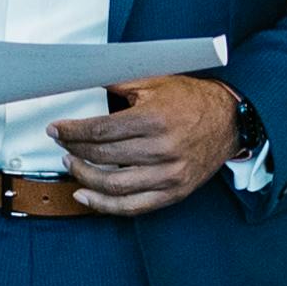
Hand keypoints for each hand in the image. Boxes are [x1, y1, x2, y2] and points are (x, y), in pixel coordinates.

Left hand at [61, 74, 243, 216]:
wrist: (229, 121)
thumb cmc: (192, 100)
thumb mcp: (156, 82)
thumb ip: (119, 83)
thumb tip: (83, 79)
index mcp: (154, 119)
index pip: (100, 130)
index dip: (72, 131)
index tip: (57, 130)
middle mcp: (162, 149)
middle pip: (103, 156)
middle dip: (74, 151)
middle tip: (62, 145)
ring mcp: (169, 174)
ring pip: (113, 185)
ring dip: (84, 177)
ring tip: (71, 166)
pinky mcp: (174, 192)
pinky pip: (133, 206)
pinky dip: (105, 205)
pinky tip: (86, 196)